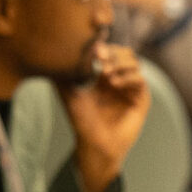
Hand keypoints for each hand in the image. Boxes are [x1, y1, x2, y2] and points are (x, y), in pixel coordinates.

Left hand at [61, 44, 149, 191]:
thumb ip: (62, 76)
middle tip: (100, 57)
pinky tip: (113, 83)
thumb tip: (49, 56)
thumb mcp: (69, 94)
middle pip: (125, 53)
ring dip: (120, 63)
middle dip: (113, 52)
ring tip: (105, 73)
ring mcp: (132, 89)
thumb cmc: (82, 122)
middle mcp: (121, 80)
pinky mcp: (142, 100)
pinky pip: (140, 80)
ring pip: (135, 62)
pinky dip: (127, 77)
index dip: (104, 47)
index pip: (111, 51)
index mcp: (105, 76)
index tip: (93, 49)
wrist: (95, 145)